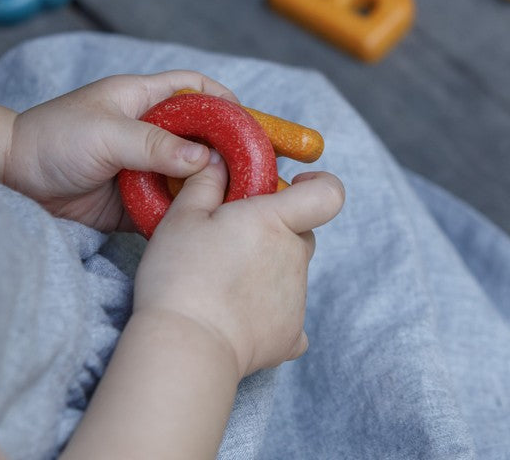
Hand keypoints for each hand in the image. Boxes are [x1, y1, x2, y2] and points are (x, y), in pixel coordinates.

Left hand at [4, 72, 240, 231]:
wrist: (7, 181)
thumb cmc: (51, 140)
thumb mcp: (107, 135)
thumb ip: (156, 146)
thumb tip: (205, 160)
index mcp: (142, 100)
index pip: (194, 89)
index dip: (224, 101)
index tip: (250, 123)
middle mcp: (147, 132)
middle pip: (200, 137)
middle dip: (227, 152)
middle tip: (255, 170)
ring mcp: (141, 167)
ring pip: (188, 175)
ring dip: (208, 187)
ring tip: (235, 201)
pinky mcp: (131, 201)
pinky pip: (167, 207)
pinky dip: (183, 214)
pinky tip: (200, 222)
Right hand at [133, 164, 345, 376]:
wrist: (185, 347)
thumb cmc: (180, 277)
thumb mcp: (181, 219)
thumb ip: (204, 184)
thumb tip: (217, 162)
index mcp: (275, 221)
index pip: (329, 194)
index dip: (320, 185)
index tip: (297, 187)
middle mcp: (295, 257)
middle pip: (302, 234)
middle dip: (277, 232)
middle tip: (234, 242)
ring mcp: (298, 298)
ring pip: (292, 273)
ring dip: (268, 272)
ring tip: (222, 286)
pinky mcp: (291, 335)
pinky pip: (289, 317)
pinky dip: (270, 315)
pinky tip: (239, 319)